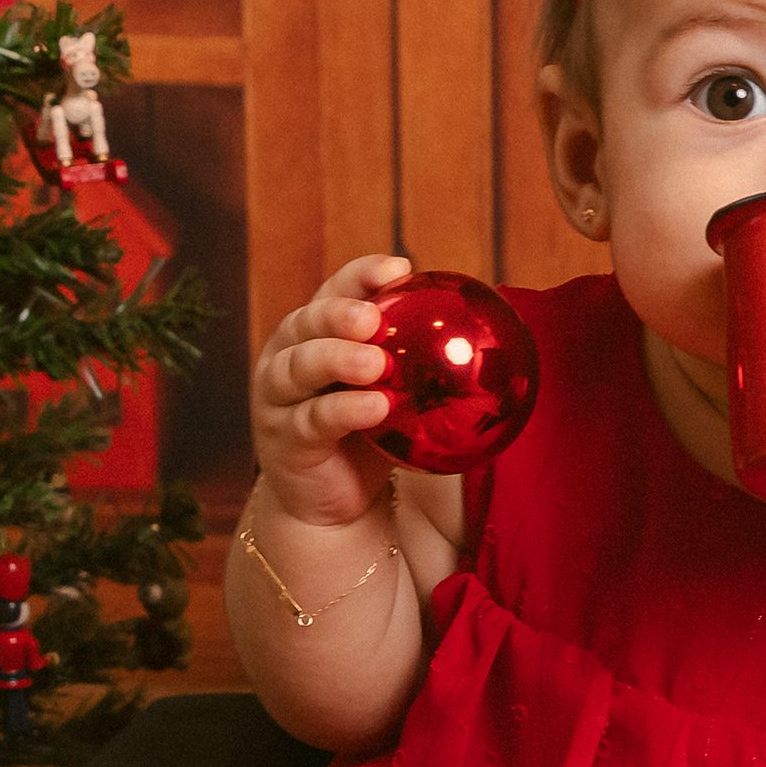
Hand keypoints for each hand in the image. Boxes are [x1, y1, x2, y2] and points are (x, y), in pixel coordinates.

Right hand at [250, 253, 413, 531]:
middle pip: (306, 322)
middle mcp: (287, 356)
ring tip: (376, 363)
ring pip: (300, 367)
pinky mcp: (284, 440)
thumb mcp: (397, 390)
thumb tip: (488, 330)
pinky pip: (313, 420)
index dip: (362, 274)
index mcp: (314, 333)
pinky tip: (375, 408)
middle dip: (338, 315)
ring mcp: (278, 399)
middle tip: (373, 318)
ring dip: (337, 360)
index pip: (334, 290)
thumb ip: (422, 359)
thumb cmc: (371, 432)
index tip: (400, 267)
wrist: (334, 499)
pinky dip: (344, 411)